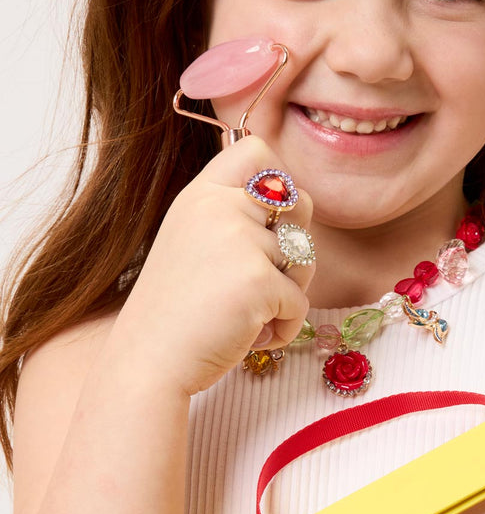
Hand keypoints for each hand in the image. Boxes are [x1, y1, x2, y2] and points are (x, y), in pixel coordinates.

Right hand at [116, 134, 314, 394]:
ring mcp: (241, 242)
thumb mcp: (194, 241)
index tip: (265, 222)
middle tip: (260, 280)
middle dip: (295, 247)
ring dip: (287, 294)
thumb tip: (293, 197)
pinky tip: (248, 336)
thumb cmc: (178, 312)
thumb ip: (231, 214)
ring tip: (246, 313)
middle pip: (302, 203)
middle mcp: (220, 208)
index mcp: (202, 195)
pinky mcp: (260, 281)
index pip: (257, 151)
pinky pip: (301, 303)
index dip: (279, 181)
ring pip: (306, 259)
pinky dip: (283, 327)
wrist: (149, 362)